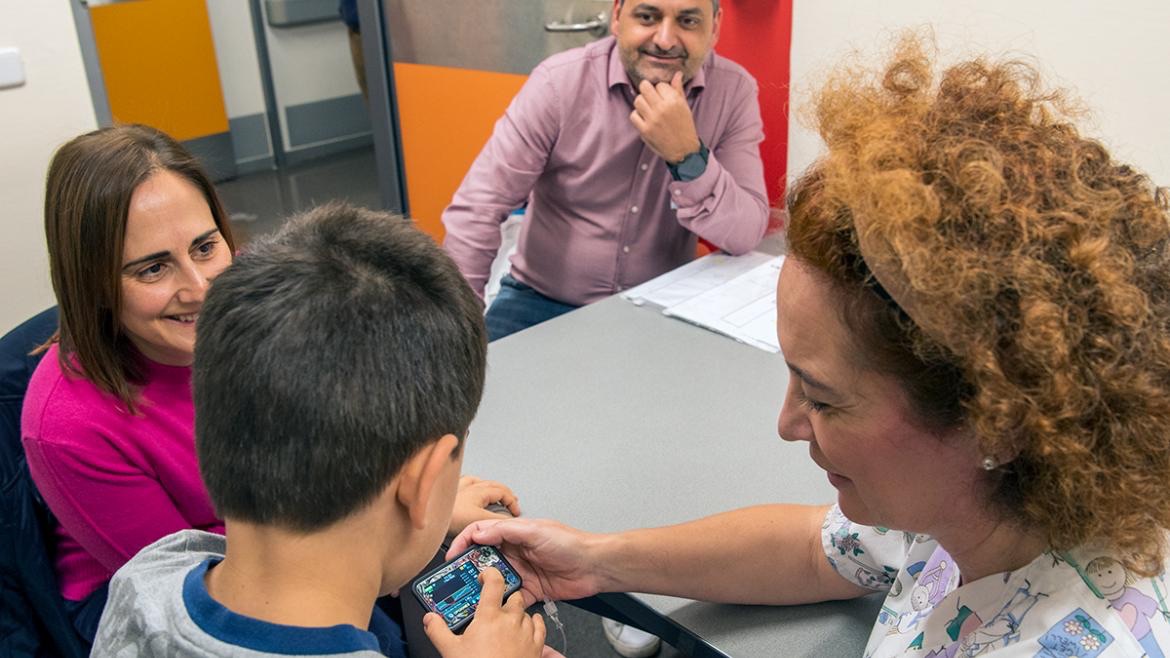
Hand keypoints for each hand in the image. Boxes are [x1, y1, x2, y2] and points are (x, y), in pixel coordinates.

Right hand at [424, 568, 548, 657]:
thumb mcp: (450, 650)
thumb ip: (438, 630)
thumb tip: (429, 619)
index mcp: (489, 616)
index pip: (494, 582)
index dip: (490, 574)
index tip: (485, 576)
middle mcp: (510, 619)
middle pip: (512, 597)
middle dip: (503, 599)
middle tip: (493, 608)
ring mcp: (525, 631)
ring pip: (525, 611)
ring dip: (517, 613)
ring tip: (506, 622)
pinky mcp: (536, 645)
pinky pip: (539, 625)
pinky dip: (533, 622)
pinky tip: (527, 626)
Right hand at [447, 518, 604, 605]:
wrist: (594, 566)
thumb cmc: (571, 544)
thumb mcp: (534, 531)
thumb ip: (505, 530)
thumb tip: (479, 533)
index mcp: (514, 534)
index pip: (481, 534)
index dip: (464, 543)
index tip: (452, 555)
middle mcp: (515, 552)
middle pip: (484, 559)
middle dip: (469, 568)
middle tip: (459, 578)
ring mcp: (522, 572)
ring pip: (494, 580)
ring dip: (484, 587)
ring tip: (474, 594)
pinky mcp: (530, 590)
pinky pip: (510, 598)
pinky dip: (502, 602)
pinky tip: (496, 606)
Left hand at [449, 475, 520, 536]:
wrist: (427, 517)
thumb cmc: (448, 517)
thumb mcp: (480, 520)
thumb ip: (497, 520)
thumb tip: (510, 521)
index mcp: (480, 490)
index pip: (504, 491)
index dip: (513, 501)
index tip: (516, 511)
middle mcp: (469, 485)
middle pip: (493, 485)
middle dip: (504, 492)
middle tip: (511, 500)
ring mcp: (457, 486)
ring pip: (478, 481)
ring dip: (488, 486)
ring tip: (492, 491)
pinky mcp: (446, 492)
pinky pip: (462, 482)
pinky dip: (470, 484)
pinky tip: (468, 487)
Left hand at [630, 71, 701, 163]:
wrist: (684, 150)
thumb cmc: (685, 127)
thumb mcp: (684, 107)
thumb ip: (678, 90)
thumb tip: (677, 74)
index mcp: (674, 101)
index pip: (660, 84)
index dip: (660, 89)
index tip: (663, 95)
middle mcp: (662, 108)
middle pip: (645, 87)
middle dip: (647, 89)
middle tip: (650, 96)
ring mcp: (652, 119)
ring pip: (638, 100)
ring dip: (641, 102)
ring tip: (648, 108)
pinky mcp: (645, 130)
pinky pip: (633, 115)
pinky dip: (637, 115)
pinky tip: (645, 118)